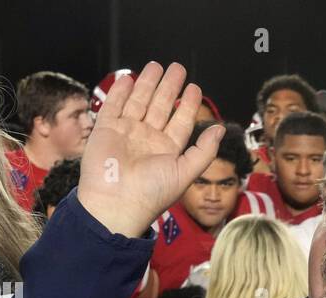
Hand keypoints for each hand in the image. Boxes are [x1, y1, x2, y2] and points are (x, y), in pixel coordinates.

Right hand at [77, 61, 225, 237]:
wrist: (117, 202)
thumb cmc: (152, 192)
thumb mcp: (186, 171)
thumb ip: (204, 151)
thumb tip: (219, 129)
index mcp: (167, 151)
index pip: (181, 122)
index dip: (188, 105)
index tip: (194, 88)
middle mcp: (147, 140)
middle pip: (160, 107)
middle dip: (168, 87)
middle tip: (177, 68)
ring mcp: (126, 134)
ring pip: (138, 102)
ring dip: (147, 84)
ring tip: (156, 66)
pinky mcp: (105, 130)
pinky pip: (113, 106)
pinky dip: (120, 92)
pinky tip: (129, 79)